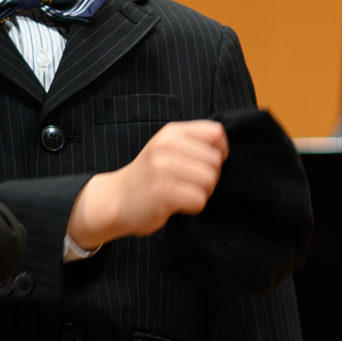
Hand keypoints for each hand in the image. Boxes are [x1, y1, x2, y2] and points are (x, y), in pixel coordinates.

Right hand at [67, 120, 226, 247]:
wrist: (116, 199)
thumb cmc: (148, 176)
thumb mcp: (166, 149)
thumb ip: (192, 144)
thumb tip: (225, 152)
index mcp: (171, 133)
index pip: (216, 133)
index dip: (220, 151)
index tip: (205, 164)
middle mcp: (166, 146)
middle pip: (216, 160)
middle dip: (209, 177)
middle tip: (188, 184)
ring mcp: (163, 168)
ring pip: (210, 180)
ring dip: (202, 193)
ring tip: (182, 193)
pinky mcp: (163, 192)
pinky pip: (199, 200)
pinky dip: (193, 207)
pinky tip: (177, 204)